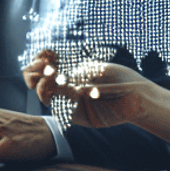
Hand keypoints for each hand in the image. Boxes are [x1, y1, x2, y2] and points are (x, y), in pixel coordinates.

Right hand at [22, 49, 155, 129]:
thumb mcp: (97, 69)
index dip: (41, 58)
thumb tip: (57, 76)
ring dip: (40, 84)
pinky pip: (57, 108)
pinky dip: (54, 97)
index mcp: (73, 69)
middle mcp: (68, 84)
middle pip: (40, 78)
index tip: (43, 55)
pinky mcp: (74, 115)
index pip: (48, 62)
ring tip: (46, 77)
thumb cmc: (120, 78)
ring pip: (44, 94)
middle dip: (33, 71)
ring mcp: (69, 100)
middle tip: (39, 67)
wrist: (136, 98)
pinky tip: (58, 88)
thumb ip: (77, 72)